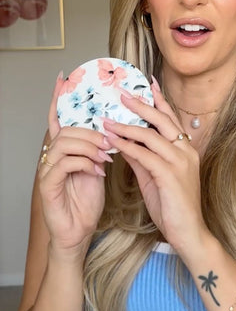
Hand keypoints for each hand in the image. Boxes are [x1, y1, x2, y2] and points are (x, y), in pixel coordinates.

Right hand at [37, 73, 111, 253]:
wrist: (78, 232)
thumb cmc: (87, 201)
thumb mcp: (97, 167)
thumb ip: (99, 147)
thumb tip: (113, 128)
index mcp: (64, 150)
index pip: (59, 118)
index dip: (59, 98)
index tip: (64, 77)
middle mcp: (52, 156)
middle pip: (67, 129)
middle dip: (91, 132)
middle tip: (110, 141)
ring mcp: (47, 170)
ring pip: (66, 143)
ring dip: (90, 146)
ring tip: (105, 157)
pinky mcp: (47, 185)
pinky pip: (64, 163)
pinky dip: (84, 164)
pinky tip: (97, 171)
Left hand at [103, 84, 208, 256]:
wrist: (189, 233)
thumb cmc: (173, 207)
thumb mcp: (154, 177)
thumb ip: (142, 158)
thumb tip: (124, 142)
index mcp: (186, 149)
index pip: (170, 119)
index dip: (159, 100)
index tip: (148, 83)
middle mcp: (186, 151)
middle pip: (162, 120)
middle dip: (141, 105)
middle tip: (122, 94)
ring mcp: (180, 162)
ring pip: (150, 135)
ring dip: (126, 126)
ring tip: (107, 120)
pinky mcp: (170, 175)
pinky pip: (145, 155)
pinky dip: (127, 146)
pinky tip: (113, 141)